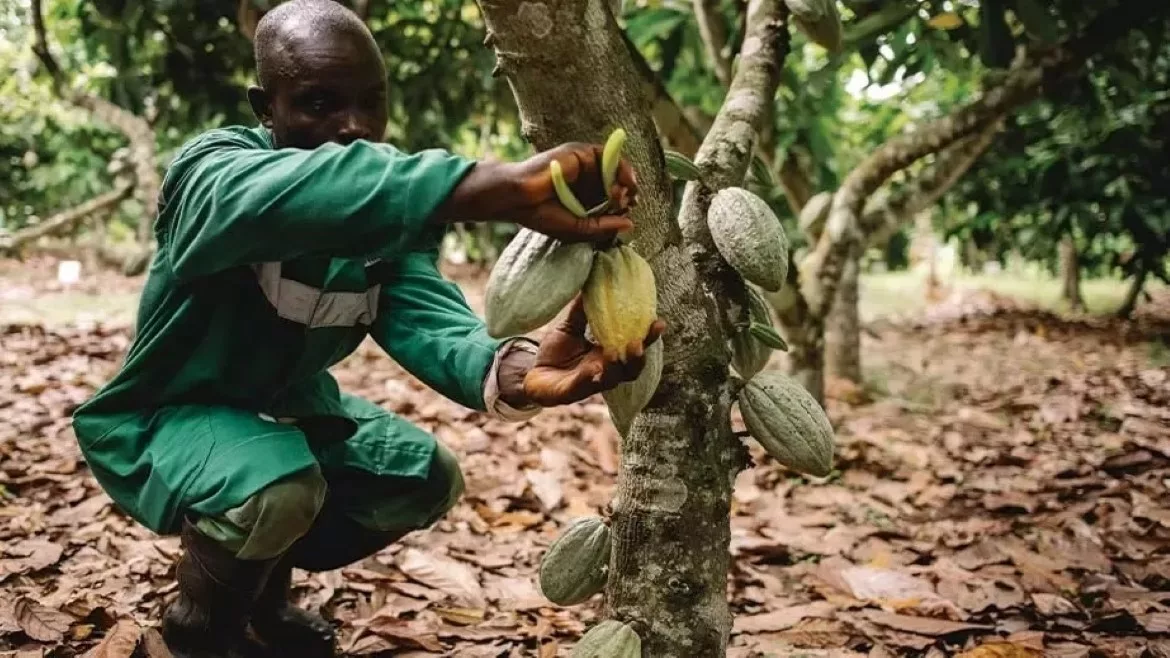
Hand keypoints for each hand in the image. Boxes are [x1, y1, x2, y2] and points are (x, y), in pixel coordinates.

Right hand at [511, 142, 639, 242]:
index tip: (626, 213)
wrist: (518, 199)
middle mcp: (587, 179)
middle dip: (627, 194)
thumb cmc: (541, 215)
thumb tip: (630, 224)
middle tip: (626, 204)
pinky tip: (619, 183)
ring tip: (622, 195)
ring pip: (616, 168)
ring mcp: (584, 164)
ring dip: (626, 181)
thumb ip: (603, 226)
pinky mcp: (580, 153)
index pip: (613, 198)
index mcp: (585, 196)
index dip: (623, 205)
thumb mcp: (578, 228)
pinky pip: (607, 156)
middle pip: (618, 182)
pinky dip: (619, 168)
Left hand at [521, 294, 665, 406]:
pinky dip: (588, 377)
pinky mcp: (573, 392)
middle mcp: (606, 371)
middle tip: (639, 342)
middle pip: (632, 369)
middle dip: (639, 357)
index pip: (635, 347)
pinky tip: (592, 368)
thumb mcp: (569, 326)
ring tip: (615, 352)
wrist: (532, 375)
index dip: (649, 337)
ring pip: (612, 380)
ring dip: (617, 368)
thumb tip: (590, 281)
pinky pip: (584, 386)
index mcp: (610, 354)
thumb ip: (581, 309)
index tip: (659, 322)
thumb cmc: (556, 352)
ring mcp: (591, 383)